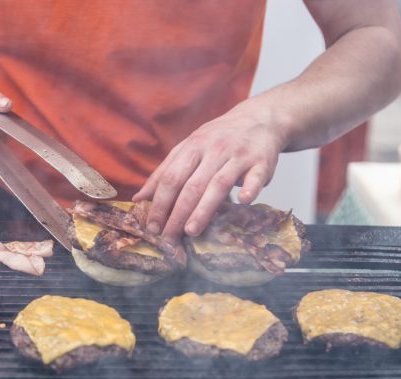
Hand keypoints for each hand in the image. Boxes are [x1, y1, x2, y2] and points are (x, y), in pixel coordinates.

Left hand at [133, 98, 285, 242]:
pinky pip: (256, 177)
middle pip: (192, 185)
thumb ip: (165, 172)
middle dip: (177, 213)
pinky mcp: (262, 162)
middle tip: (168, 237)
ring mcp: (238, 156)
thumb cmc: (218, 138)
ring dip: (204, 209)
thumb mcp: (189, 148)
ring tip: (191, 231)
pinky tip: (244, 201)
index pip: (171, 178)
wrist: (259, 119)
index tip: (152, 226)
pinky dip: (250, 188)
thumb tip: (139, 198)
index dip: (160, 203)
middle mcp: (214, 150)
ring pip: (219, 184)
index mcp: (193, 147)